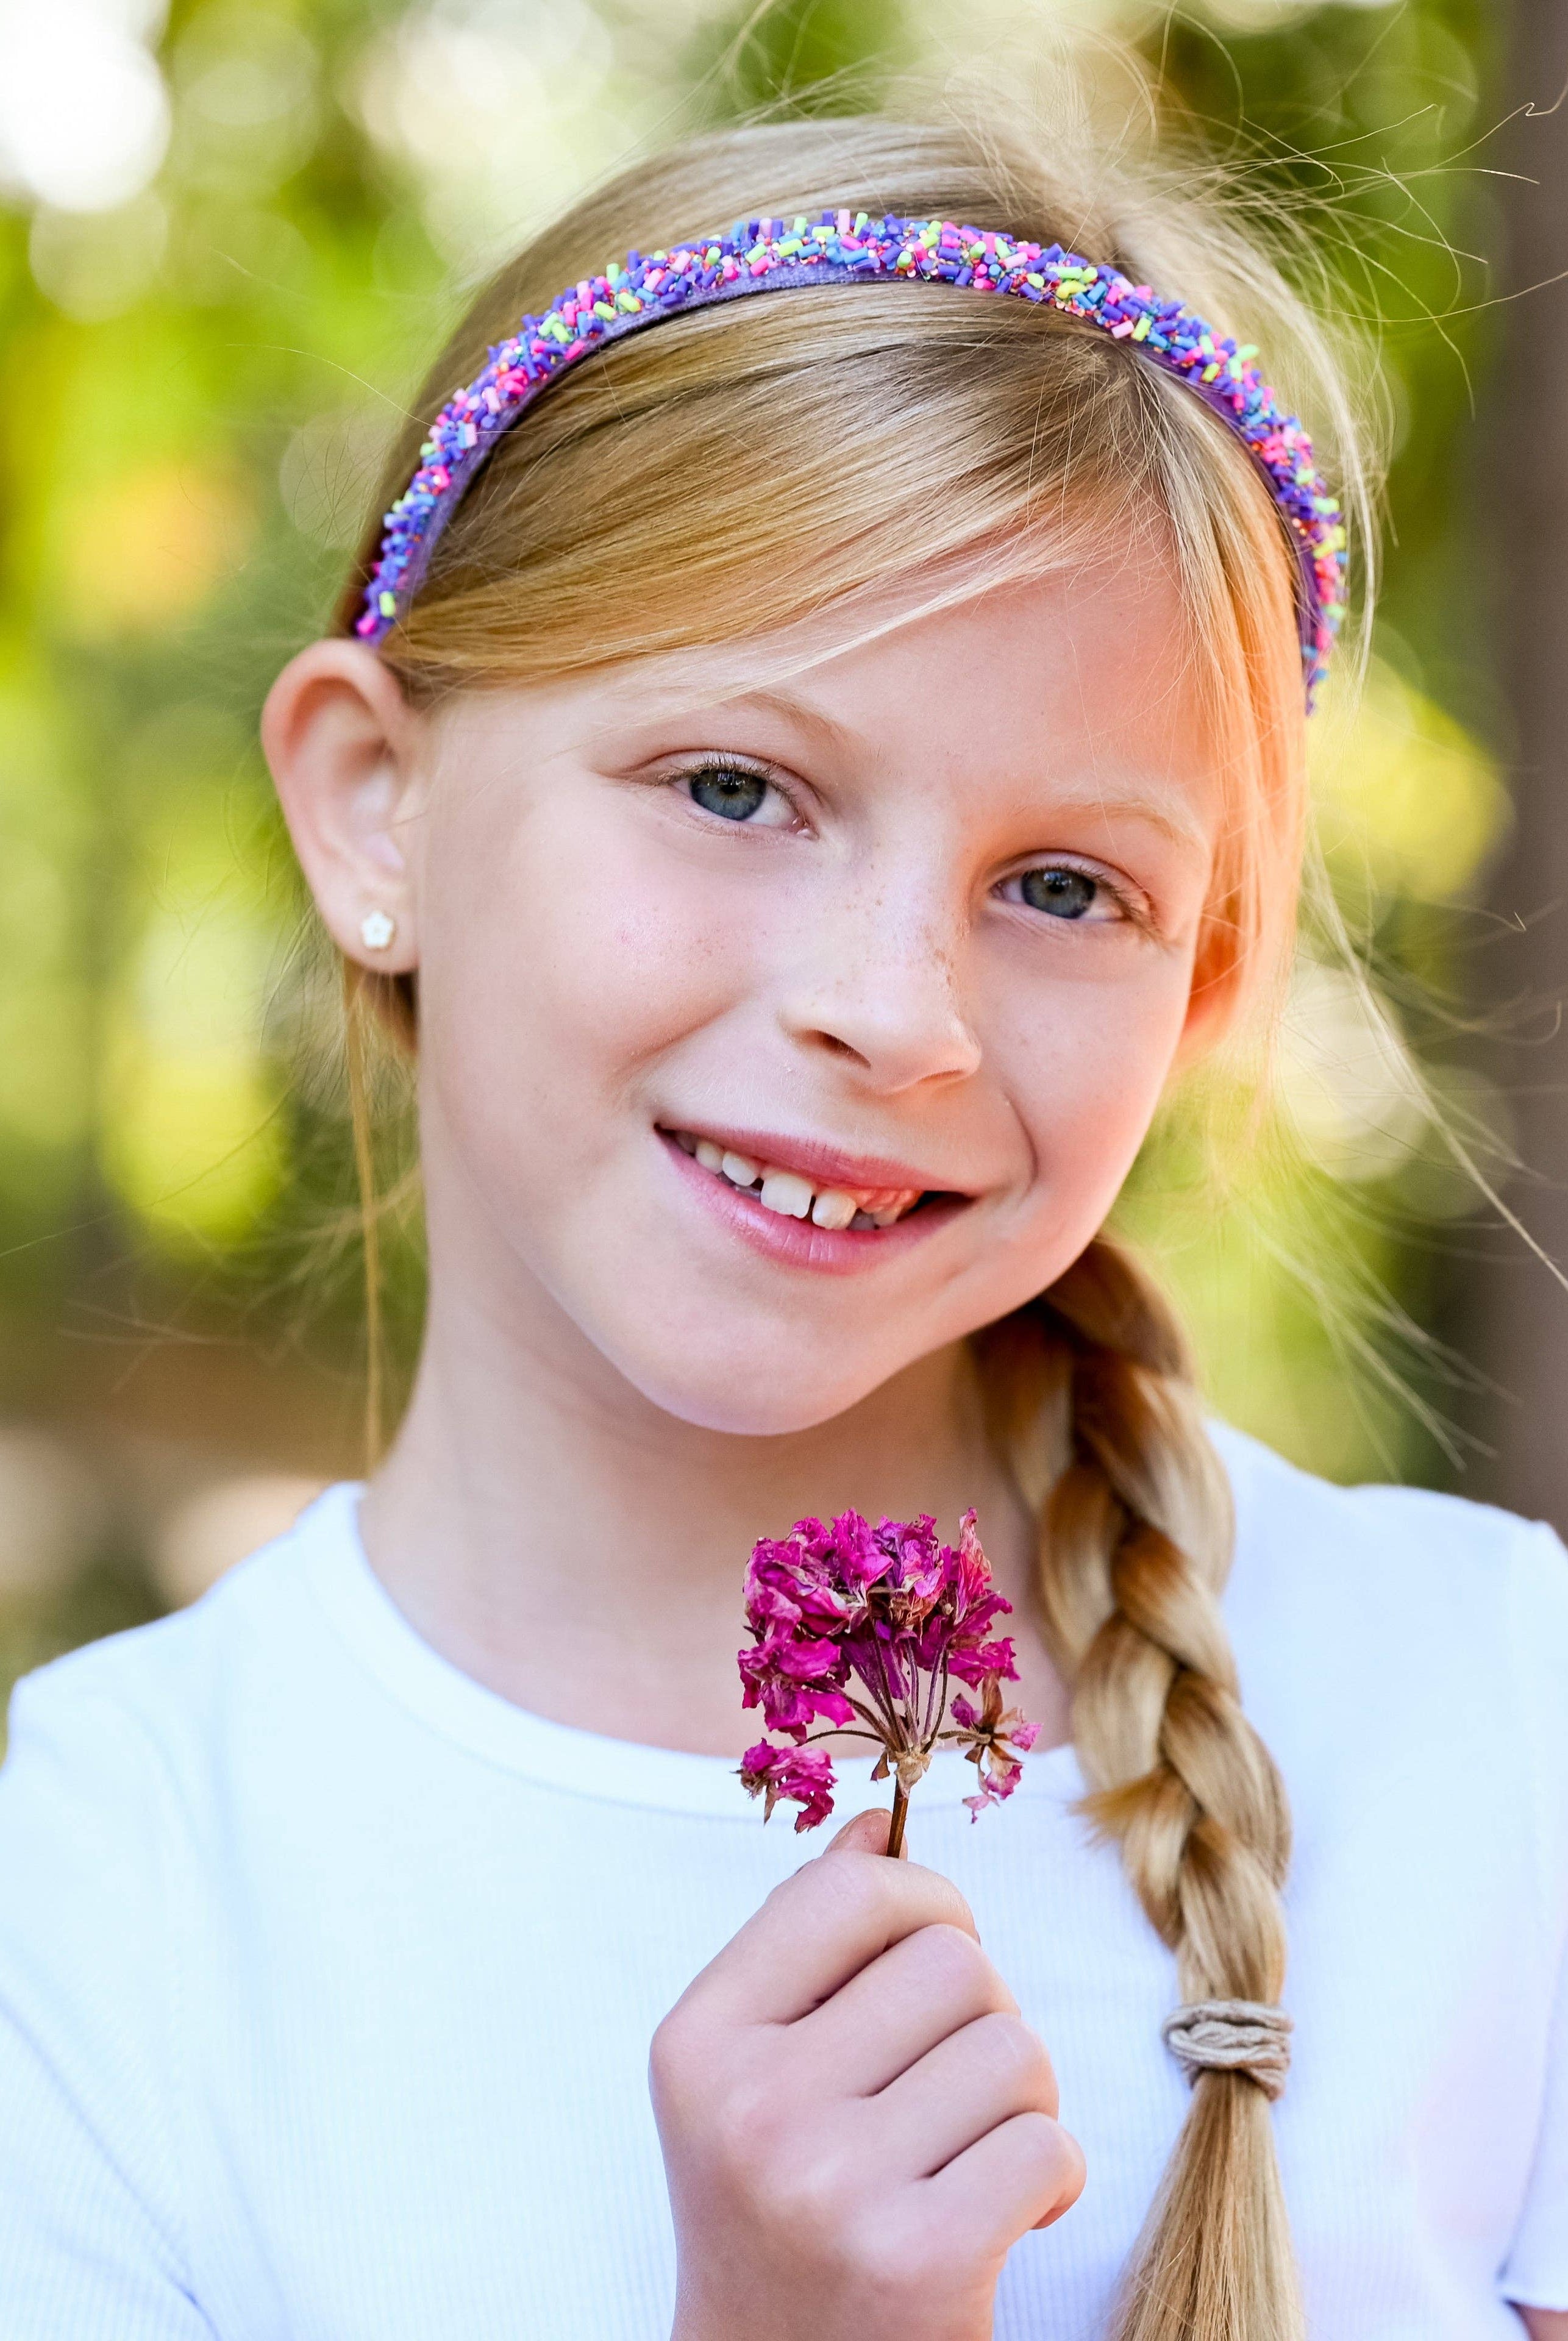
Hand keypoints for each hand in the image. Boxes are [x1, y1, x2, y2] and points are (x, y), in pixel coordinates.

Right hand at [650, 1807, 1084, 2340]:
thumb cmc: (783, 2216)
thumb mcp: (753, 2077)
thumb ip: (807, 1948)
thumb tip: (874, 1826)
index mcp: (700, 2042)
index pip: (851, 1891)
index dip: (924, 1903)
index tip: (930, 1959)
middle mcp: (751, 2108)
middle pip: (953, 1961)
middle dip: (983, 2015)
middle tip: (951, 2088)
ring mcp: (829, 2186)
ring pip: (1014, 2049)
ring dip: (1024, 2102)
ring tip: (974, 2156)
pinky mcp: (917, 2263)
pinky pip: (1049, 2146)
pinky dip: (1054, 2181)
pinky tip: (1004, 2217)